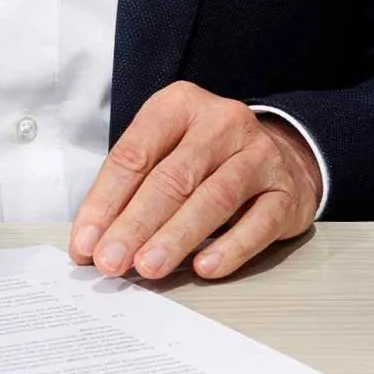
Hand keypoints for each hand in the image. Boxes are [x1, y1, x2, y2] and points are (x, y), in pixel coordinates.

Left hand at [68, 83, 321, 281]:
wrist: (282, 155)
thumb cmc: (207, 158)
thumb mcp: (166, 153)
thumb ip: (130, 191)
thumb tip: (91, 244)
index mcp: (180, 106)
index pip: (135, 154)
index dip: (106, 201)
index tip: (86, 243)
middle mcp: (221, 123)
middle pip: (172, 178)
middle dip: (136, 224)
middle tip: (112, 261)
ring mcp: (259, 155)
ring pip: (214, 198)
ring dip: (176, 237)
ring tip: (149, 267)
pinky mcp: (287, 192)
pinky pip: (258, 222)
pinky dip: (230, 247)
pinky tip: (205, 268)